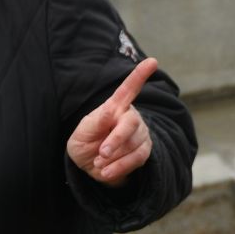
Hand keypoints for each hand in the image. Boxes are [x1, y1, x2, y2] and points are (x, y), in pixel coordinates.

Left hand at [67, 57, 159, 186]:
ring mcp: (140, 134)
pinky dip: (120, 167)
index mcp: (114, 107)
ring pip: (133, 144)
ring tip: (98, 162)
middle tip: (101, 154)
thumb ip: (96, 121)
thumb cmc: (85, 143)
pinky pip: (137, 159)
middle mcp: (130, 117)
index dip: (140, 75)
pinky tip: (106, 172)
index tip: (153, 61)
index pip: (128, 89)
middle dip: (116, 140)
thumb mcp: (82, 133)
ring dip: (113, 158)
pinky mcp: (144, 151)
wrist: (91, 168)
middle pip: (131, 123)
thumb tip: (110, 112)